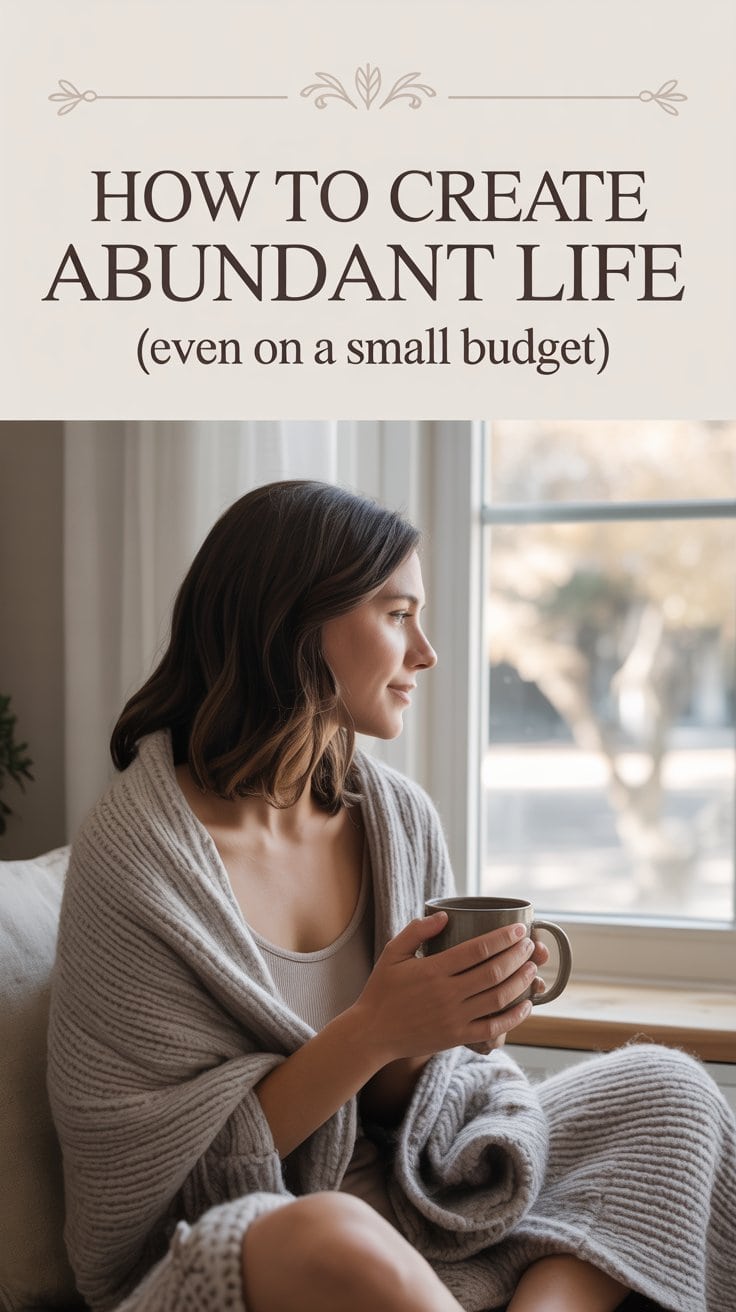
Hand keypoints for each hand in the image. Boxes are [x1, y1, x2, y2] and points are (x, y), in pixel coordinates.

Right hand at [352, 912, 540, 1062]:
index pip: (478, 949)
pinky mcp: (457, 1037)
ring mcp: (454, 1017)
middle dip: (518, 956)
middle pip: (494, 972)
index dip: (503, 938)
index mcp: (433, 970)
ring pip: (498, 998)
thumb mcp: (392, 953)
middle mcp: (447, 993)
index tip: (519, 930)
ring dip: (520, 981)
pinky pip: (493, 1028)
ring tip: (532, 968)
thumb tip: (445, 916)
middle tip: (530, 946)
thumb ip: (417, 931)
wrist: (373, 1033)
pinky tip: (526, 1005)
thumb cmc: (383, 990)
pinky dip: (514, 1017)